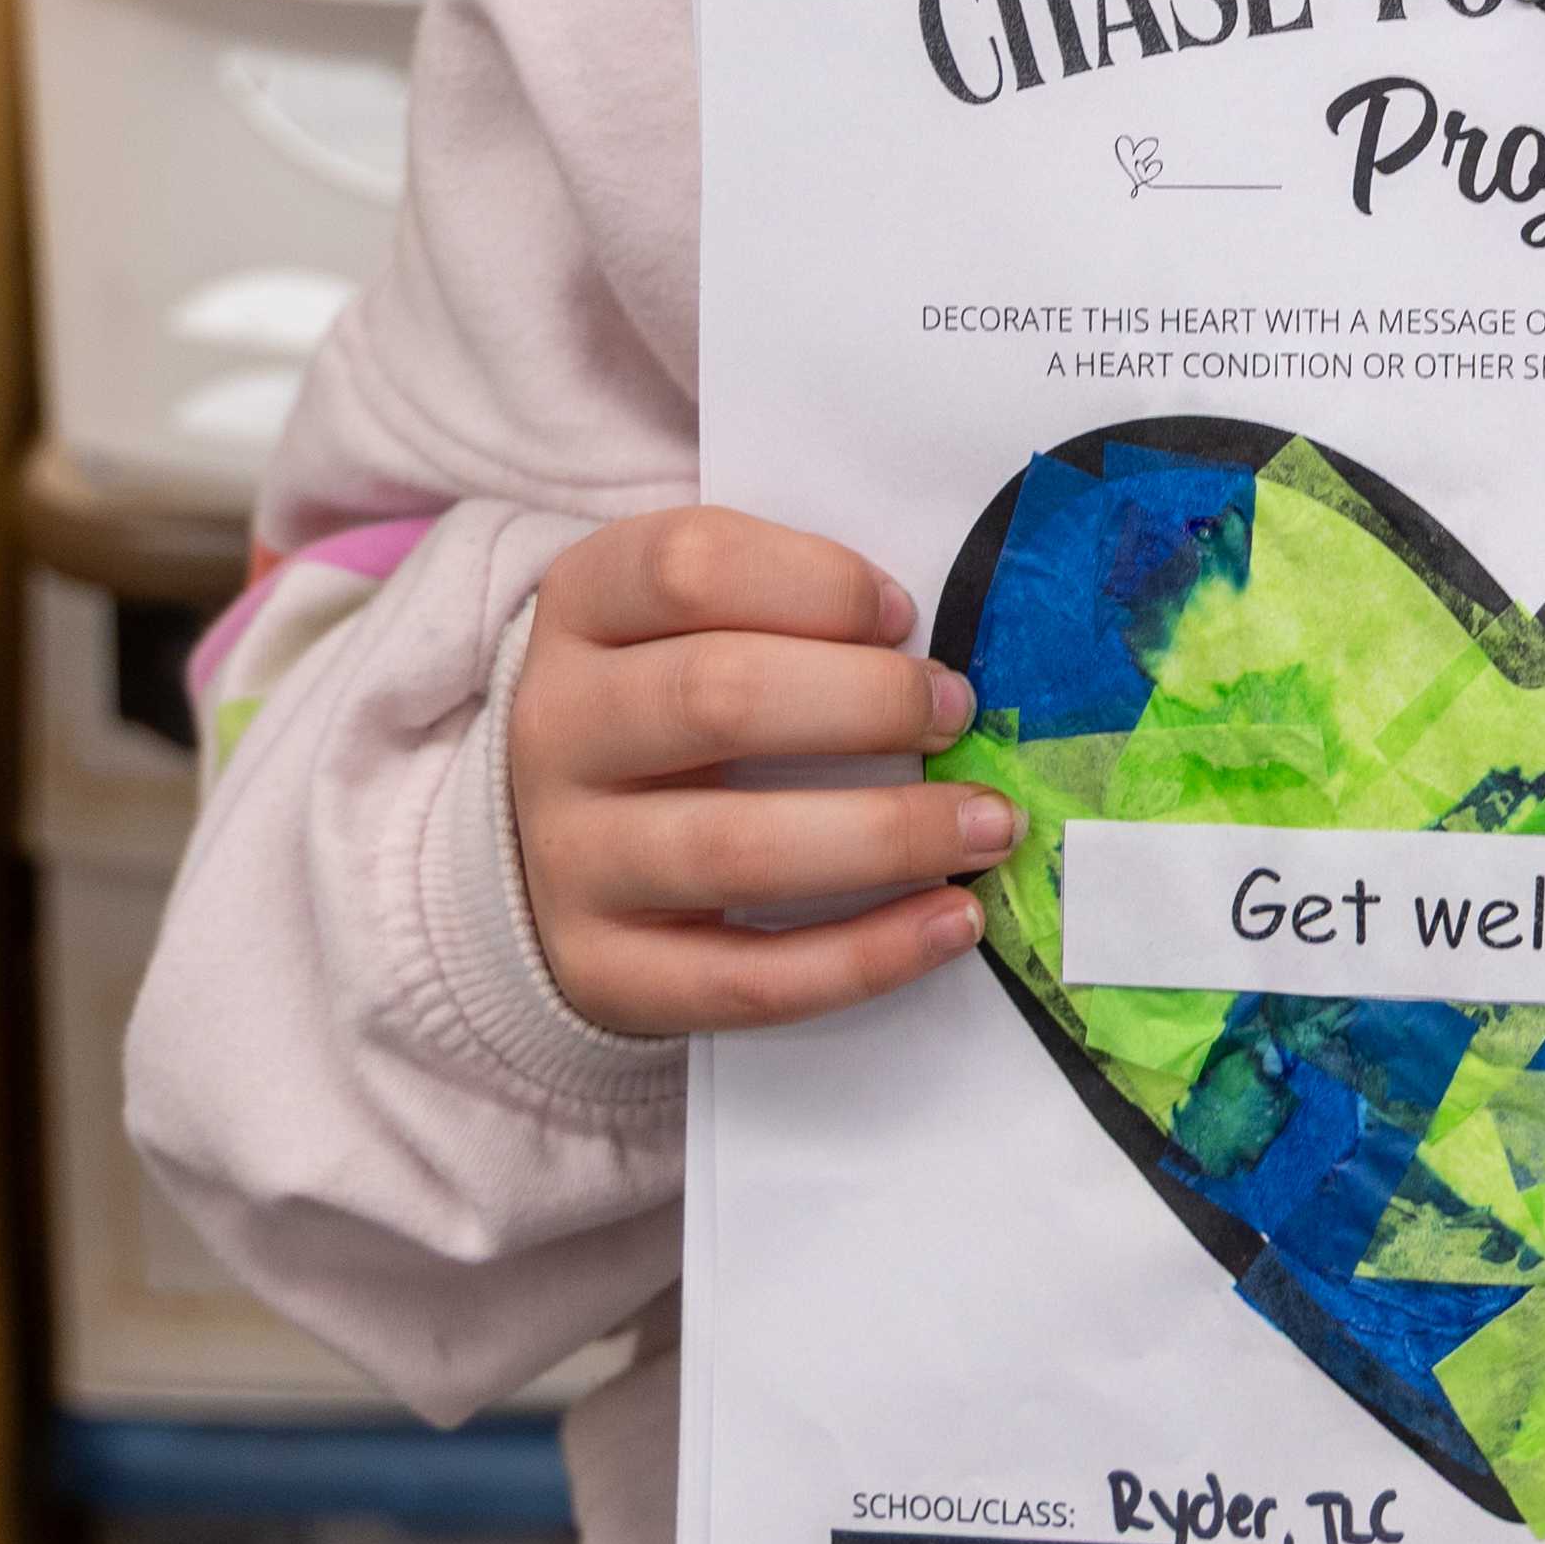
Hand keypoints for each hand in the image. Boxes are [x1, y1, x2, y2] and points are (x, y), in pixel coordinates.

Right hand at [509, 508, 1013, 1036]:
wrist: (559, 840)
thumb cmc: (676, 702)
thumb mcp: (697, 621)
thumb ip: (793, 612)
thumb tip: (938, 666)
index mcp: (583, 608)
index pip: (689, 565)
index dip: (819, 583)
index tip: (903, 616)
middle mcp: (556, 727)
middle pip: (717, 696)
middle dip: (870, 703)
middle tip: (958, 714)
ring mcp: (567, 858)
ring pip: (735, 850)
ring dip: (888, 836)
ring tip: (988, 825)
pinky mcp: (601, 972)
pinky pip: (746, 978)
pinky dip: (865, 956)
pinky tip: (951, 922)